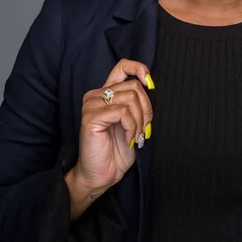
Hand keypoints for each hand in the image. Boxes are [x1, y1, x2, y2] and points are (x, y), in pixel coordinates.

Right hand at [73, 59, 154, 192]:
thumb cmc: (117, 150)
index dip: (139, 69)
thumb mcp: (132, 121)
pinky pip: (122, 112)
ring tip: (136, 136)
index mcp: (107, 92)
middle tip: (145, 129)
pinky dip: (131, 127)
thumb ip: (136, 102)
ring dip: (139, 121)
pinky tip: (128, 140)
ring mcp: (92, 104)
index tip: (150, 84)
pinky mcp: (91, 117)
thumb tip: (150, 86)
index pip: (122, 66)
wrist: (101, 175)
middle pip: (134, 87)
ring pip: (130, 99)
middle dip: (146, 109)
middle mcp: (97, 95)